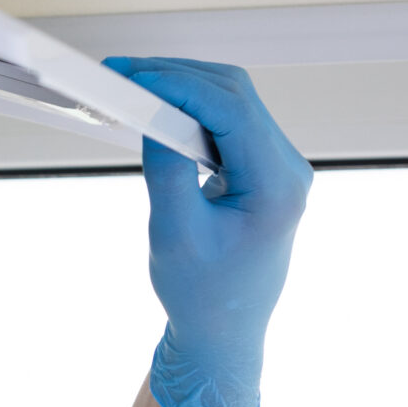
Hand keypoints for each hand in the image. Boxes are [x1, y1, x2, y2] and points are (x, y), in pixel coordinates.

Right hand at [105, 58, 311, 406]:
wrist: (223, 332)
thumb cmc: (202, 296)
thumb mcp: (174, 235)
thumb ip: (165, 170)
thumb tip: (151, 112)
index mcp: (277, 187)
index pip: (231, 110)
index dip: (178, 85)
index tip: (130, 79)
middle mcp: (287, 169)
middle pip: (234, 94)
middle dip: (176, 77)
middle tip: (120, 75)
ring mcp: (278, 166)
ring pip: (231, 101)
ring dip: (181, 89)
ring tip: (130, 89)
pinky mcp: (260, 167)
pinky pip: (228, 120)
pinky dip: (189, 109)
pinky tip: (155, 111)